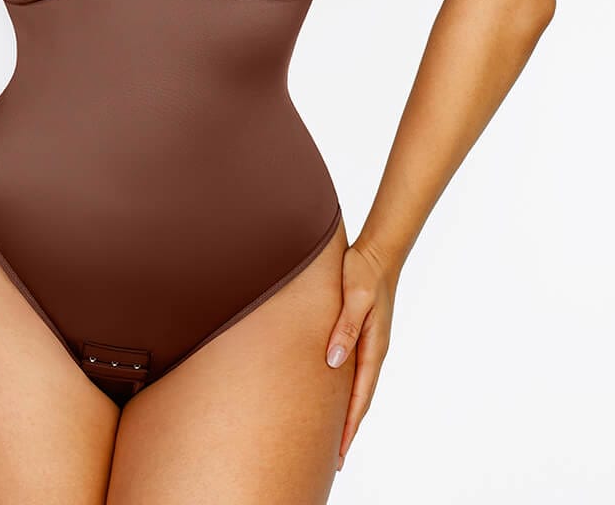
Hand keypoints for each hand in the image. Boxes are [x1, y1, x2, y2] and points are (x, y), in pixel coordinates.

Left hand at [325, 241, 396, 470]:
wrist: (378, 252)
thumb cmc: (363, 271)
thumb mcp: (354, 297)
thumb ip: (344, 327)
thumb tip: (333, 362)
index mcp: (373, 346)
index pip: (359, 396)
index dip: (348, 426)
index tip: (339, 452)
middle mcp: (373, 350)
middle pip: (360, 399)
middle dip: (347, 429)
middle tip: (334, 460)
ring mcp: (369, 344)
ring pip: (357, 387)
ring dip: (347, 413)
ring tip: (333, 437)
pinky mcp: (363, 335)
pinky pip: (355, 371)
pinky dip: (347, 391)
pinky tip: (335, 396)